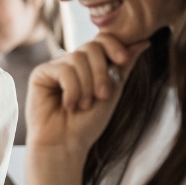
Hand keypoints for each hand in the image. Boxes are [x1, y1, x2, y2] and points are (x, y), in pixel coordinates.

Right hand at [26, 34, 149, 160]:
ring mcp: (55, 67)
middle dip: (100, 72)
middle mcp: (71, 62)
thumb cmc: (88, 123)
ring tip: (83, 105)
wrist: (67, 144)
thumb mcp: (113, 91)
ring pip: (77, 58)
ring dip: (86, 86)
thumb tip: (144, 41)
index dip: (114, 45)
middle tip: (101, 96)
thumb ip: (124, 66)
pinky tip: (68, 105)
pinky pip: (63, 70)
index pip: (102, 40)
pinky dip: (72, 90)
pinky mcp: (40, 74)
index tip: (123, 60)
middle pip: (91, 47)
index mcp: (89, 64)